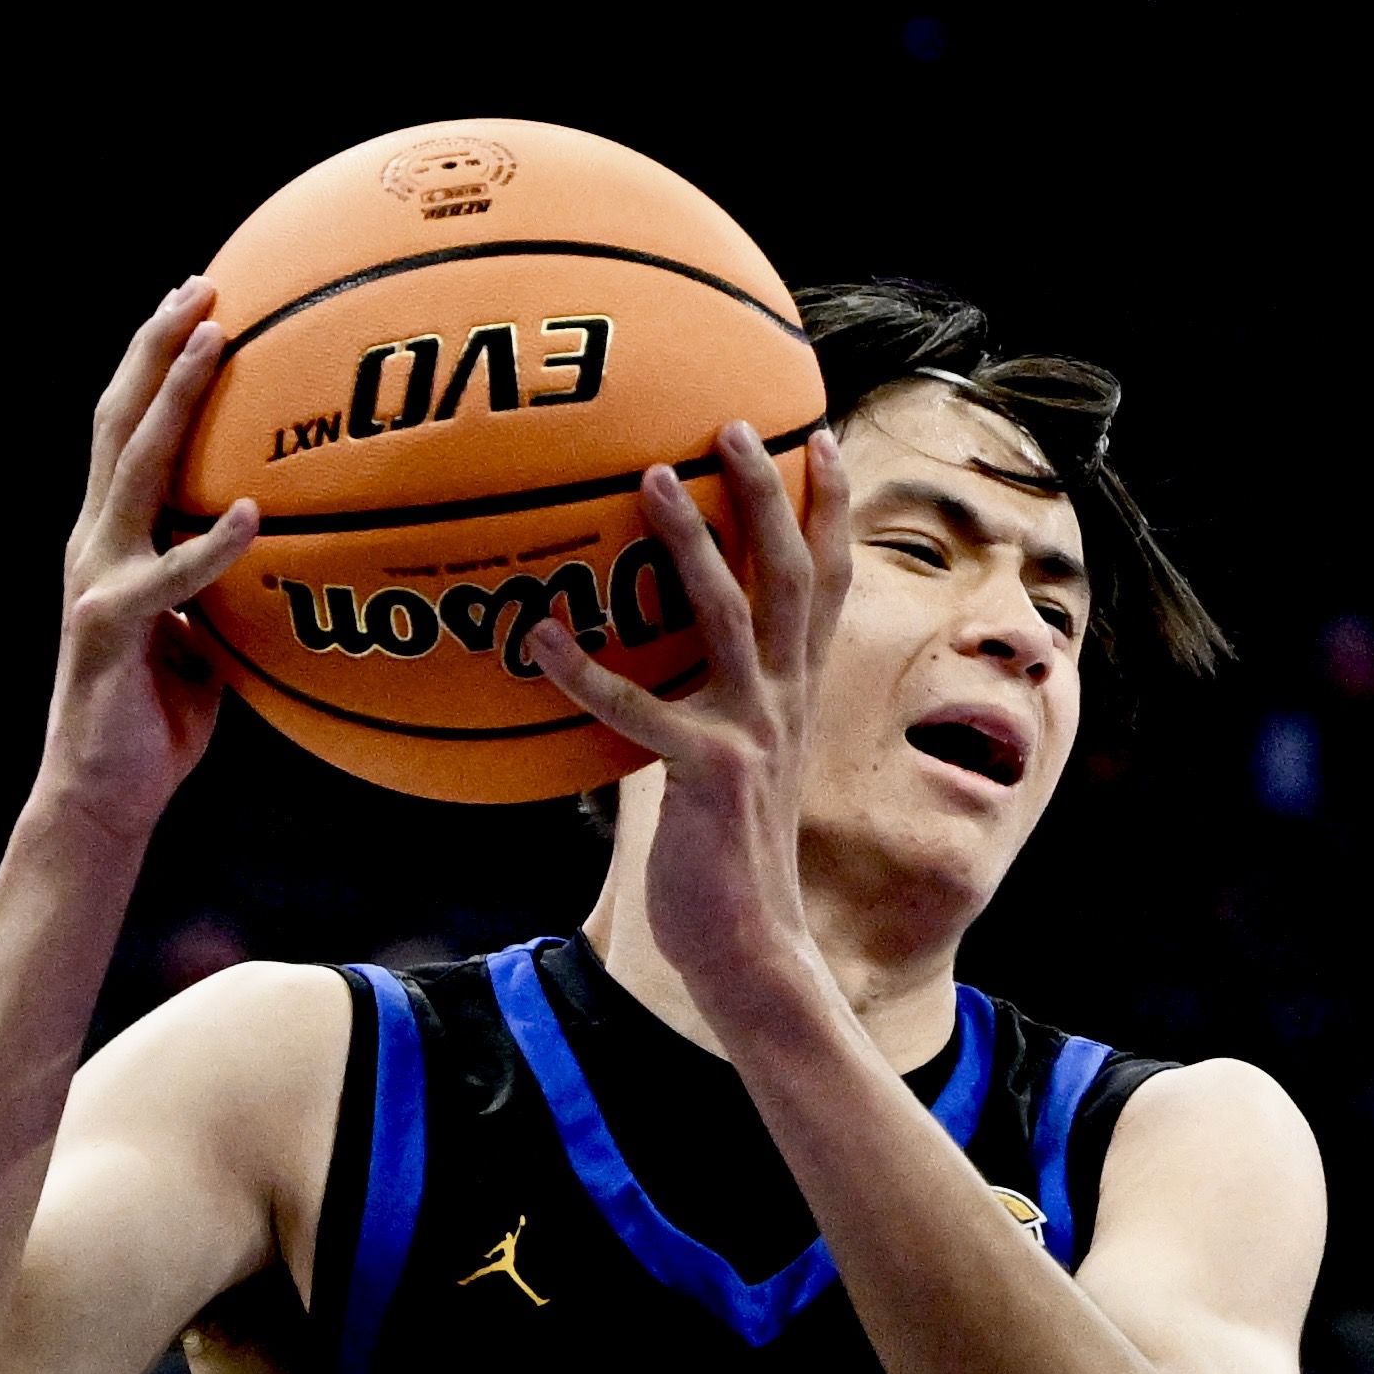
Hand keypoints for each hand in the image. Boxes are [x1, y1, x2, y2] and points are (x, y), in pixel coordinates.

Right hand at [37, 283, 254, 842]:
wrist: (101, 798)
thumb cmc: (156, 726)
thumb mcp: (200, 641)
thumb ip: (222, 592)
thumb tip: (279, 563)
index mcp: (113, 540)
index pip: (129, 434)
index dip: (155, 366)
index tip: (197, 305)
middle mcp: (94, 544)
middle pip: (120, 422)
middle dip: (157, 347)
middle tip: (202, 286)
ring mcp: (96, 579)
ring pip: (133, 468)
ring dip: (174, 398)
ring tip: (215, 340)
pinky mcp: (111, 627)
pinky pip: (170, 577)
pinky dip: (212, 545)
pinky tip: (253, 512)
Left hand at [524, 420, 843, 1026]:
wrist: (753, 950)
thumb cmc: (726, 864)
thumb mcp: (729, 769)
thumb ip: (704, 709)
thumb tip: (643, 666)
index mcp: (797, 695)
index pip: (829, 583)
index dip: (834, 508)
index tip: (824, 439)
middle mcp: (786, 701)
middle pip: (794, 574)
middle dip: (770, 493)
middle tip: (734, 424)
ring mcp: (751, 733)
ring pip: (730, 614)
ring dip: (692, 541)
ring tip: (652, 477)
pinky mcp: (706, 774)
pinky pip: (638, 710)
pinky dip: (586, 671)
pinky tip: (540, 638)